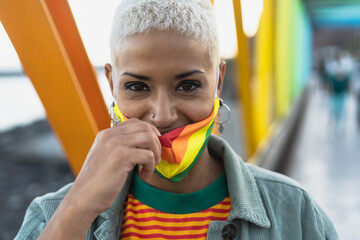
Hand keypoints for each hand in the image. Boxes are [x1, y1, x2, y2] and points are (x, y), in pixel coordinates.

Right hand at [38, 119, 160, 239]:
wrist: (83, 198)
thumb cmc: (98, 182)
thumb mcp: (106, 157)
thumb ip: (120, 147)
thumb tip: (145, 144)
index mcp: (106, 134)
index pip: (135, 122)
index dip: (149, 132)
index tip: (152, 148)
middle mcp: (110, 134)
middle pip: (145, 127)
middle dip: (156, 143)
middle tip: (154, 159)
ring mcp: (115, 144)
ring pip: (149, 138)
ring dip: (155, 153)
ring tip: (150, 167)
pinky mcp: (121, 156)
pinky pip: (148, 155)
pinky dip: (151, 167)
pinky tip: (143, 176)